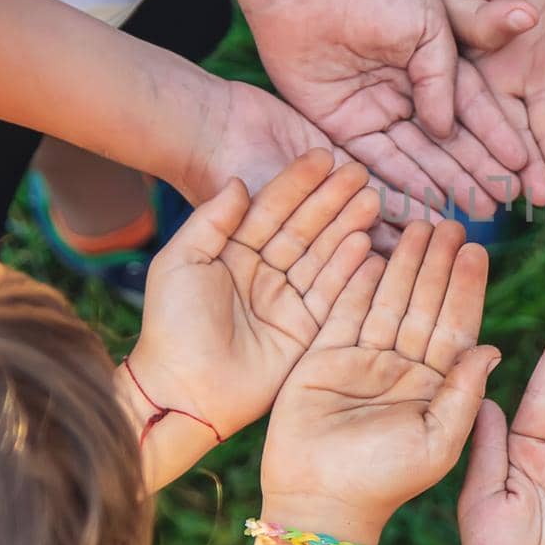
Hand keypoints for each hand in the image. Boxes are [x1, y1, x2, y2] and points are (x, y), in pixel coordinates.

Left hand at [127, 151, 378, 479]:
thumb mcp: (182, 262)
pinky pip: (334, 292)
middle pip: (305, 228)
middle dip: (332, 199)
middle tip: (360, 173)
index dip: (297, 183)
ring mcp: (289, 300)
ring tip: (372, 201)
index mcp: (234, 252)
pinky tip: (367, 243)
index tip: (323, 155)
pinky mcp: (308, 329)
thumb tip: (240, 183)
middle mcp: (266, 273)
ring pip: (325, 255)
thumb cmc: (172, 324)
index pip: (272, 209)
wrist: (184, 389)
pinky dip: (352, 269)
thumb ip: (212, 220)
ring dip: (349, 227)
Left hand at [243, 0, 528, 216]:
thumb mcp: (427, 25)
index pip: (473, 108)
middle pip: (450, 141)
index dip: (497, 136)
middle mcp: (410, 94)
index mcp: (435, 65)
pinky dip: (405, 186)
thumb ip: (442, 76)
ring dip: (448, 184)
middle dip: (478, 170)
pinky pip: (379, 164)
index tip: (521, 164)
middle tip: (504, 200)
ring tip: (478, 210)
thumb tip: (445, 129)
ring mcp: (377, 113)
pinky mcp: (344, 128)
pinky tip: (432, 206)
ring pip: (420, 158)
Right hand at [261, 219, 497, 536]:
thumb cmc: (385, 481)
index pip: (455, 327)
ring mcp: (363, 361)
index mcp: (434, 387)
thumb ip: (464, 395)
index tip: (476, 250)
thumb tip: (494, 348)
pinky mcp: (324, 358)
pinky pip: (344, 311)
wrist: (319, 501)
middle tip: (448, 222)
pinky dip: (356, 281)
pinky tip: (370, 248)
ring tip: (415, 224)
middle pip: (424, 304)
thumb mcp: (438, 442)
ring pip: (388, 301)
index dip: (465, 288)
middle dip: (436, 264)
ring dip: (402, 264)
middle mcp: (402, 368)